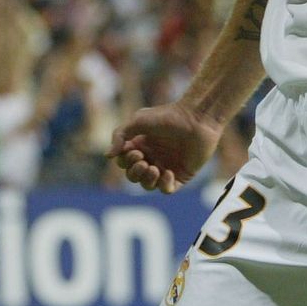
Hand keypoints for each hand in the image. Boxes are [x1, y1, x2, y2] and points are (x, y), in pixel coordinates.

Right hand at [107, 102, 223, 193]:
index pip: (125, 163)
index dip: (125, 161)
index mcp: (142, 145)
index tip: (133, 151)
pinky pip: (168, 189)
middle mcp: (153, 157)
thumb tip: (109, 156)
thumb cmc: (168, 116)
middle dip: (134, 172)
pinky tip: (168, 172)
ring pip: (149, 185)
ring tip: (153, 168)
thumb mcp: (138, 120)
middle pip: (134, 176)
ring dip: (147, 180)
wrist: (197, 118)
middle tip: (143, 161)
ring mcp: (167, 166)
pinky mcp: (182, 174)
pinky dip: (164, 185)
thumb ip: (120, 135)